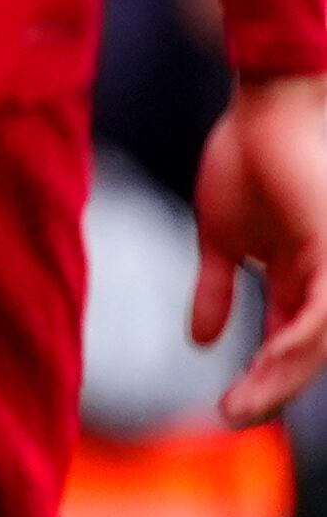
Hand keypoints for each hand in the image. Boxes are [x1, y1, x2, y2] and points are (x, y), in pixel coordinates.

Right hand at [192, 71, 326, 424]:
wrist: (268, 100)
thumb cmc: (249, 154)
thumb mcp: (222, 235)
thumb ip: (217, 288)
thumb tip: (201, 340)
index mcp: (305, 274)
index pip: (293, 339)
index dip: (269, 377)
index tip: (233, 406)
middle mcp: (325, 273)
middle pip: (306, 346)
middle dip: (272, 386)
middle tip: (233, 416)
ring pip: (315, 338)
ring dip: (278, 377)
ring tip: (239, 406)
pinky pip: (317, 314)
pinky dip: (289, 344)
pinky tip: (259, 366)